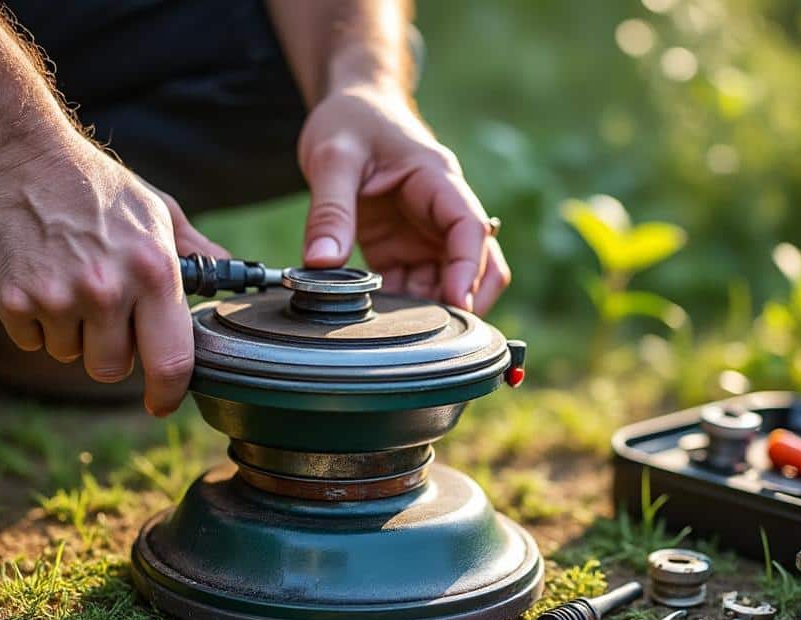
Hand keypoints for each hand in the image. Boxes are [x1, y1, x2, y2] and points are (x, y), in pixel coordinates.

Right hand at [0, 132, 228, 415]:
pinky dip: (32, 320)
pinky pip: (31, 340)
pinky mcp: (12, 300)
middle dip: (107, 348)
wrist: (13, 153)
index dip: (167, 393)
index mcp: (153, 271)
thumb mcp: (154, 209)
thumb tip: (229, 271)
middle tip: (98, 306)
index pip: (171, 361)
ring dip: (68, 330)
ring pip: (69, 354)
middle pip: (111, 368)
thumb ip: (193, 251)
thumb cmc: (90, 182)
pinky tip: (35, 275)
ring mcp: (58, 298)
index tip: (161, 402)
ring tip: (64, 277)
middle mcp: (108, 290)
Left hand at [296, 86, 508, 313]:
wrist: (351, 107)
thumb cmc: (352, 120)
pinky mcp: (402, 248)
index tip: (456, 302)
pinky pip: (413, 286)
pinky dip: (401, 305)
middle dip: (467, 298)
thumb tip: (321, 264)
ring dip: (429, 307)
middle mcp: (440, 211)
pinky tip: (377, 317)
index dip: (469, 269)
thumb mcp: (333, 157)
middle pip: (479, 264)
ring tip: (396, 327)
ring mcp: (423, 234)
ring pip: (447, 282)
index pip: (470, 229)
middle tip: (436, 331)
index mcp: (438, 181)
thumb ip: (329, 210)